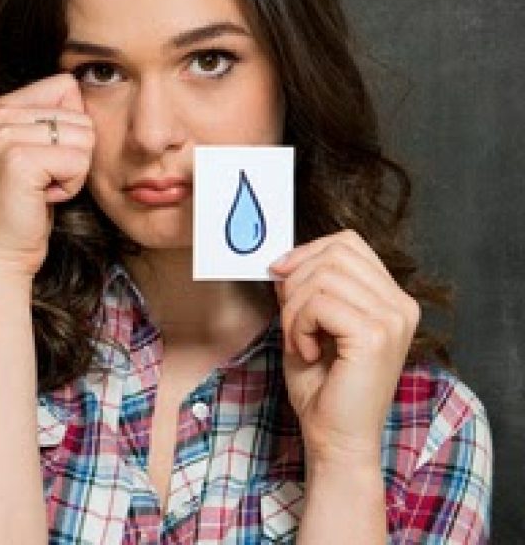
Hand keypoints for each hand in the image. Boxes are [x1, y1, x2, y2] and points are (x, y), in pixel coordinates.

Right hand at [0, 73, 94, 278]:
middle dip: (74, 154)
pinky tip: (43, 198)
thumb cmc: (25, 205)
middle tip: (43, 179)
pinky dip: (71, 186)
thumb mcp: (33, 150)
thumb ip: (51, 118)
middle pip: (81, 114)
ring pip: (85, 138)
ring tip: (42, 188)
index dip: (73, 125)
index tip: (46, 157)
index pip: (67, 85)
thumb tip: (91, 87)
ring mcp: (5, 135)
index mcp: (0, 106)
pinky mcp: (19, 161)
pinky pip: (79, 162)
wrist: (0, 253)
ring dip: (74, 171)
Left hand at [270, 229, 419, 470]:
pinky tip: (307, 352)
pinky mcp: (375, 335)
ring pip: (323, 276)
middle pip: (334, 253)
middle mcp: (401, 304)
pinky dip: (298, 324)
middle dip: (296, 280)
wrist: (336, 439)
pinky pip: (319, 303)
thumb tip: (283, 259)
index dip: (307, 251)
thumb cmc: (323, 386)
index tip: (280, 272)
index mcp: (391, 297)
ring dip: (294, 308)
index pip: (348, 242)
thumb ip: (306, 288)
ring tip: (299, 340)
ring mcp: (393, 318)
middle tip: (290, 319)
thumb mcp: (310, 322)